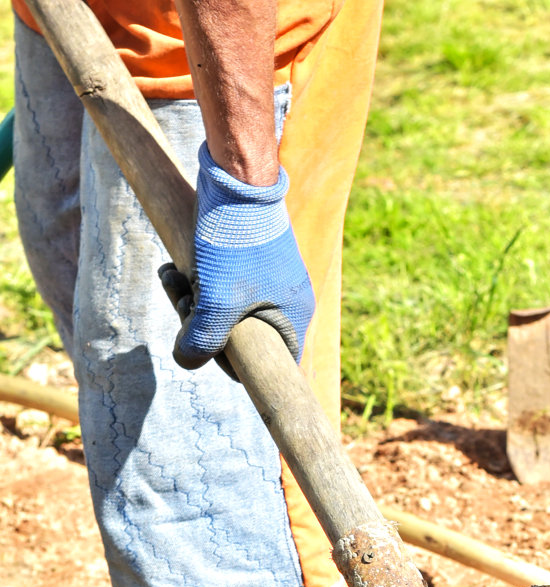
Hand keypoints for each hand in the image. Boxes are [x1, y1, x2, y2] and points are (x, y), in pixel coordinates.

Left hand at [173, 143, 314, 369]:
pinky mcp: (250, 259)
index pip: (268, 364)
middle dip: (201, 323)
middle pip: (240, 336)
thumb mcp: (217, 301)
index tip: (203, 342)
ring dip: (193, 300)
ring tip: (171, 276)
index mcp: (292, 316)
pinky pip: (222, 285)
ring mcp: (269, 278)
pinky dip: (198, 281)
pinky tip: (174, 267)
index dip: (230, 362)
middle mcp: (286, 300)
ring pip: (225, 309)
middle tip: (181, 300)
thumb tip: (187, 360)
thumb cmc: (234, 240)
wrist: (236, 175)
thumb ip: (202, 340)